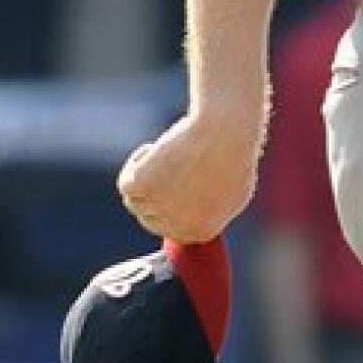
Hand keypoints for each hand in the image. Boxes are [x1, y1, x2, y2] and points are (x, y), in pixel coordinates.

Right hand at [117, 111, 260, 243]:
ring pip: (135, 200)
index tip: (174, 183)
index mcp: (201, 232)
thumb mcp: (235, 191)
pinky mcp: (142, 185)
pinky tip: (153, 148)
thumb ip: (214, 210)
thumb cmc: (236, 154)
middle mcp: (178, 226)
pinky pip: (126, 182)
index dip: (169, 205)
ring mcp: (159, 207)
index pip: (171, 229)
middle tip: (169, 166)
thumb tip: (193, 216)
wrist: (227, 130)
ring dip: (147, 176)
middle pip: (149, 217)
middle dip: (155, 194)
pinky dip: (136, 163)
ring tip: (168, 152)